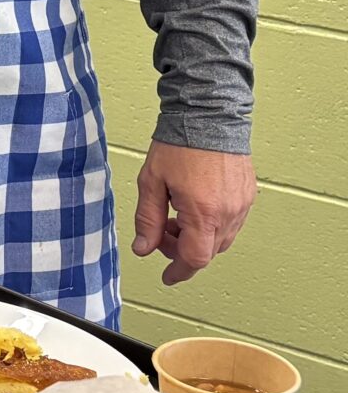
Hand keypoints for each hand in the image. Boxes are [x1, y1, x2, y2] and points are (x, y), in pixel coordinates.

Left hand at [131, 141, 256, 286]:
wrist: (207, 115)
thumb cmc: (178, 145)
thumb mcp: (151, 182)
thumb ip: (147, 219)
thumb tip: (143, 248)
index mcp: (203, 212)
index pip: (194, 258)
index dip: (179, 271)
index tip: (168, 277)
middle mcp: (228, 213)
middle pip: (207, 251)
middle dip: (181, 248)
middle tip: (161, 231)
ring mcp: (242, 205)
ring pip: (220, 239)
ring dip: (197, 237)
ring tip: (175, 214)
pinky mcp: (248, 195)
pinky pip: (231, 223)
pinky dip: (211, 224)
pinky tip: (194, 207)